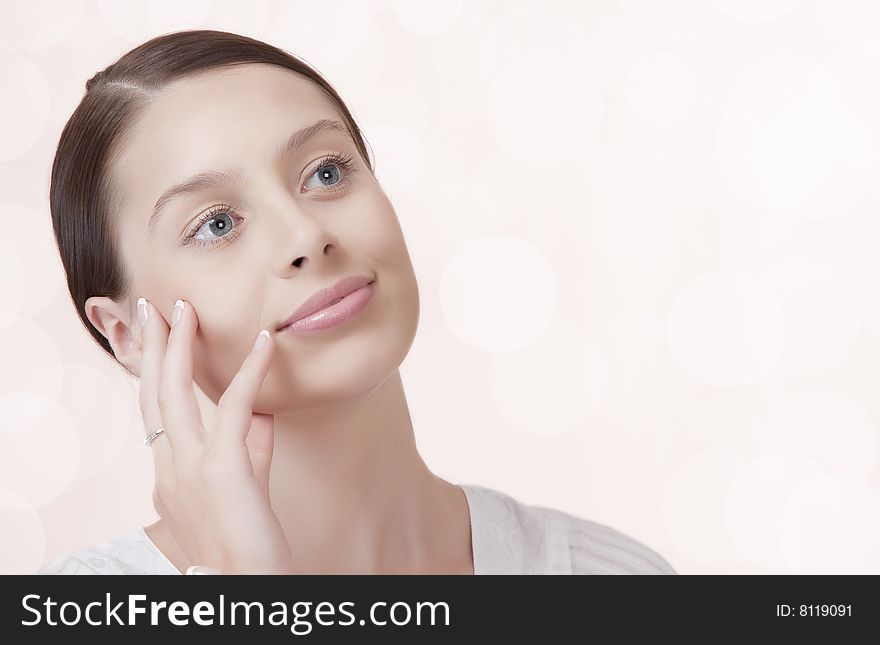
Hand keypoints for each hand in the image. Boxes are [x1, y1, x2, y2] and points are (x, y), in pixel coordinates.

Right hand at [137, 297, 292, 574]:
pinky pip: (235, 408)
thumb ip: (252, 448)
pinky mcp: (221, 470)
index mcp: (168, 477)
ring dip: (178, 346)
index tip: (158, 339)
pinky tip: (265, 341)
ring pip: (172, 395)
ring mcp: (188, 470)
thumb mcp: (246, 486)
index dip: (154, 374)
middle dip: (152, 348)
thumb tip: (263, 411)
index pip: (155, 414)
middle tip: (154, 307)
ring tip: (183, 308)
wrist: (247, 590)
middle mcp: (168, 471)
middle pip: (152, 396)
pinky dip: (251, 370)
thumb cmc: (248, 546)